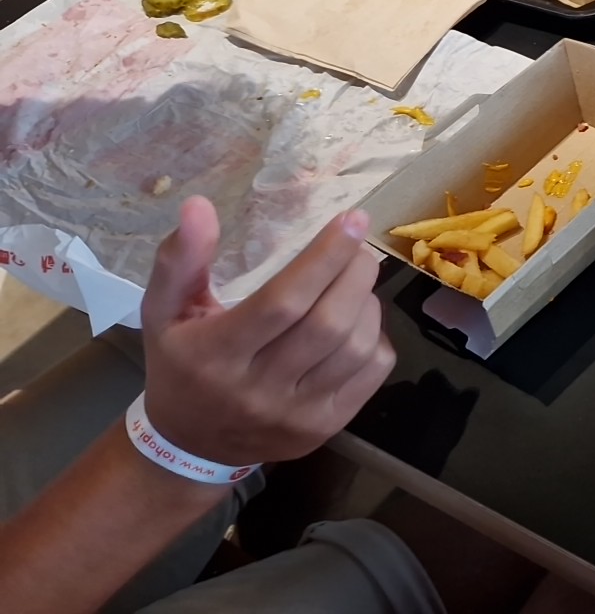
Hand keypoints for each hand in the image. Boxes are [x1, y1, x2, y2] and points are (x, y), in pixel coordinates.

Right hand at [140, 197, 394, 466]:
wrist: (191, 444)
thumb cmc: (181, 364)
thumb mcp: (163, 311)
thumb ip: (181, 260)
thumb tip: (200, 206)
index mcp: (215, 355)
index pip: (282, 302)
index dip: (324, 258)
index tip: (351, 220)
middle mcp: (257, 390)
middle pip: (328, 324)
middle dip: (355, 275)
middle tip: (358, 247)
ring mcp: (296, 415)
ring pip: (356, 348)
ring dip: (367, 304)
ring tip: (355, 283)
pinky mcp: (325, 428)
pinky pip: (371, 373)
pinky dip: (376, 337)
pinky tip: (359, 321)